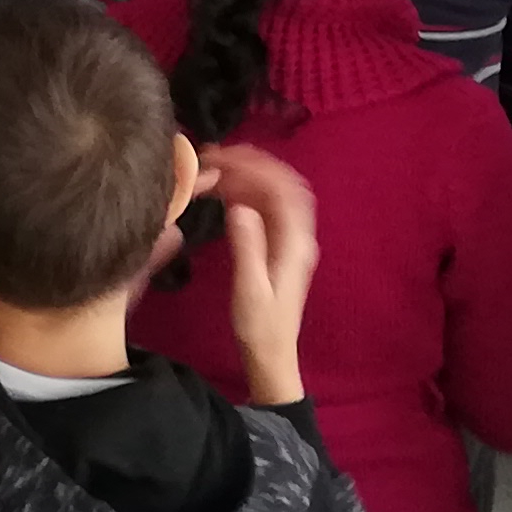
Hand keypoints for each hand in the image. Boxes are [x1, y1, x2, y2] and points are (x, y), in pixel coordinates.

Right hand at [200, 141, 321, 405]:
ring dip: (247, 175)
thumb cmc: (260, 328)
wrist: (272, 355)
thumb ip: (248, 248)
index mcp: (295, 244)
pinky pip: (266, 207)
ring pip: (274, 193)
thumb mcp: (249, 290)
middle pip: (282, 184)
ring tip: (214, 167)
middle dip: (251, 163)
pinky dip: (246, 191)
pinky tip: (223, 191)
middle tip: (214, 155)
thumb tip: (240, 208)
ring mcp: (290, 239)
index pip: (283, 189)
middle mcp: (298, 236)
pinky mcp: (278, 246)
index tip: (222, 157)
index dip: (255, 166)